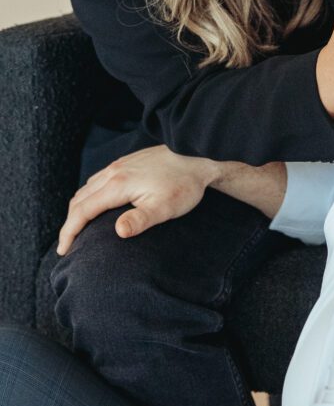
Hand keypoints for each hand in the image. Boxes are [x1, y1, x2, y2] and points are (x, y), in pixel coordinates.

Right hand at [56, 145, 217, 255]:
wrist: (197, 154)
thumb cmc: (184, 184)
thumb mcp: (165, 207)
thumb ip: (141, 220)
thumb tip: (118, 232)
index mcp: (118, 184)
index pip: (83, 210)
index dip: (69, 231)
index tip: (64, 251)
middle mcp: (113, 172)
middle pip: (79, 199)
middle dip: (69, 223)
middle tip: (67, 245)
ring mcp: (119, 165)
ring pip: (87, 188)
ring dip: (78, 209)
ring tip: (77, 229)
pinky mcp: (126, 162)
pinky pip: (97, 180)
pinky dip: (88, 196)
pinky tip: (96, 205)